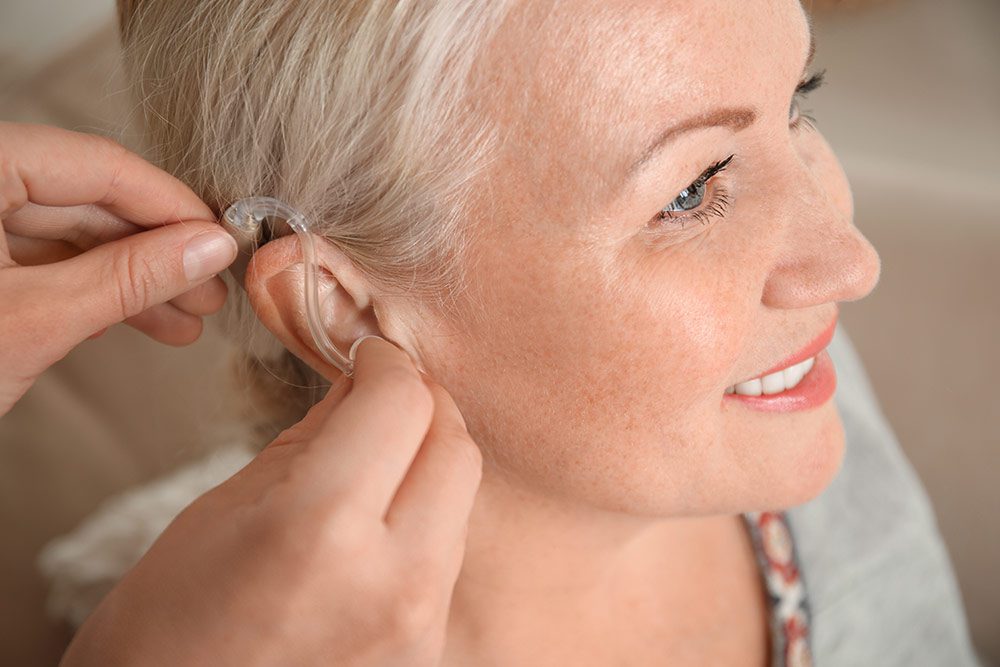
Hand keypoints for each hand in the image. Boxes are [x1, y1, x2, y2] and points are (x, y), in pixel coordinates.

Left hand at [0, 121, 237, 415]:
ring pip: (69, 239)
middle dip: (156, 253)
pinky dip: (92, 296)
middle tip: (210, 291)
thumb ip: (127, 277)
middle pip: (86, 202)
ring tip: (186, 321)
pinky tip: (139, 323)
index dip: (170, 205)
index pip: (97, 164)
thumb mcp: (31, 321)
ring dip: (132, 281)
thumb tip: (208, 247)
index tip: (221, 240)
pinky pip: (42, 266)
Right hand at [60, 336, 482, 666]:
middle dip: (422, 402)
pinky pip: (449, 552)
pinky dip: (425, 513)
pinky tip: (382, 512)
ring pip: (462, 498)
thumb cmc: (167, 625)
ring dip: (429, 457)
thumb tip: (360, 385)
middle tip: (381, 392)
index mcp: (322, 530)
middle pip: (455, 446)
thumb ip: (309, 437)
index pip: (401, 404)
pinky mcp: (429, 650)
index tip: (366, 355)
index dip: (385, 361)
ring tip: (378, 452)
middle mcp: (393, 580)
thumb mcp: (224, 507)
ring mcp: (420, 624)